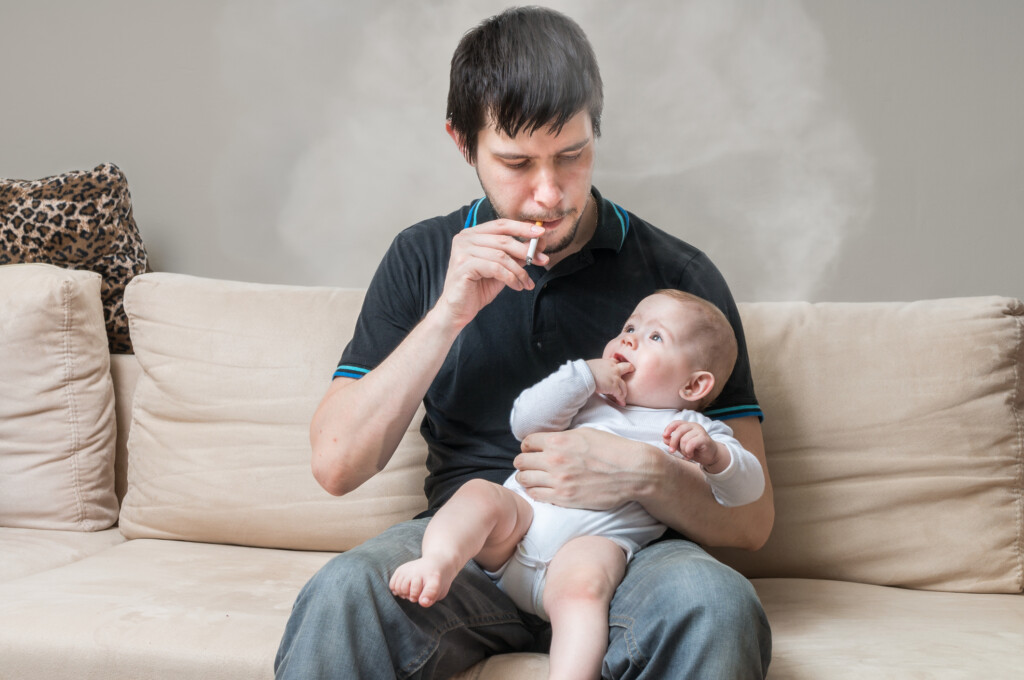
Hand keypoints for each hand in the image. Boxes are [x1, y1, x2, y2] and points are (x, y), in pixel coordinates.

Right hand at [437, 219, 546, 328]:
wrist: (458, 310)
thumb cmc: (478, 288)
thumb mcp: (502, 268)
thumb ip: (516, 254)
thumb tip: (539, 243)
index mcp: (472, 234)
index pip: (501, 225)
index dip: (522, 227)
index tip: (541, 233)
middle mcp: (464, 238)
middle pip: (503, 239)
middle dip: (527, 251)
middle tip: (542, 260)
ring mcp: (462, 251)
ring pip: (501, 255)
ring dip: (519, 270)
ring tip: (526, 282)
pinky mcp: (463, 266)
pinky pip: (495, 268)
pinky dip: (510, 278)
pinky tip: (516, 286)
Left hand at [514, 428, 653, 509]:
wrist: (633, 472)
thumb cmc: (612, 449)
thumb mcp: (585, 433)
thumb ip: (562, 437)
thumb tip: (548, 442)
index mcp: (558, 440)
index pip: (527, 442)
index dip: (528, 446)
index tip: (532, 450)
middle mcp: (554, 460)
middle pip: (521, 462)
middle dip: (524, 462)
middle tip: (530, 465)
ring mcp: (558, 480)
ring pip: (524, 480)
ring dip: (525, 478)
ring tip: (533, 478)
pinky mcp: (564, 498)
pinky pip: (536, 495)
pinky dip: (534, 492)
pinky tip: (541, 489)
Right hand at [585, 358, 633, 406]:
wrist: (584, 375)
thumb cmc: (585, 370)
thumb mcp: (593, 365)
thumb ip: (599, 368)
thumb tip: (596, 372)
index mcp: (608, 362)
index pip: (617, 362)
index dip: (619, 366)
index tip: (620, 370)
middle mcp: (614, 368)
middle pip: (627, 367)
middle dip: (630, 370)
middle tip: (631, 373)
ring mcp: (615, 378)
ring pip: (624, 385)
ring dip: (624, 392)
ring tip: (623, 397)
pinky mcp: (613, 386)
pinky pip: (620, 394)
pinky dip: (621, 399)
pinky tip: (621, 403)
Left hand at [663, 421, 727, 472]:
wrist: (710, 456)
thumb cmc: (695, 450)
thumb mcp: (681, 446)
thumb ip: (673, 442)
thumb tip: (665, 438)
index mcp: (688, 425)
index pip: (676, 423)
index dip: (669, 428)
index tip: (664, 436)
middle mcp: (694, 426)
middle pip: (679, 431)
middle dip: (673, 442)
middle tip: (672, 451)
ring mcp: (700, 431)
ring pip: (684, 439)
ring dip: (683, 450)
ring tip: (686, 454)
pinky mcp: (704, 438)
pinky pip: (691, 444)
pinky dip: (688, 451)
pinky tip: (690, 455)